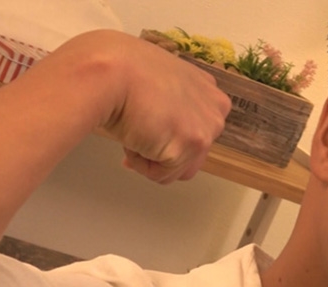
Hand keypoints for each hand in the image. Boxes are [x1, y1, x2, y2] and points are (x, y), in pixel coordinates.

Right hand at [53, 30, 231, 183]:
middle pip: (192, 155)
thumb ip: (170, 106)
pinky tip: (132, 138)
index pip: (195, 132)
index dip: (168, 139)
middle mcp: (215, 110)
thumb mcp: (158, 83)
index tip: (146, 135)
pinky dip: (141, 164)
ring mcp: (206, 129)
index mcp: (208, 93)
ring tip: (133, 132)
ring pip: (177, 168)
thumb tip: (156, 134)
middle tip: (134, 141)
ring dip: (151, 157)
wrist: (112, 72)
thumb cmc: (123, 71)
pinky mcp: (191, 146)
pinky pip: (161, 174)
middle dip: (162, 154)